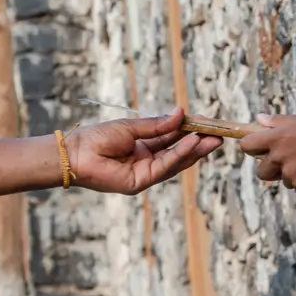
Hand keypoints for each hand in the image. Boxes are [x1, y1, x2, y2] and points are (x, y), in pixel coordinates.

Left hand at [66, 109, 223, 194]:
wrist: (76, 153)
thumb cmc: (97, 137)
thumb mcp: (131, 127)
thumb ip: (157, 125)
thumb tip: (181, 113)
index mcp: (142, 145)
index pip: (171, 138)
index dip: (189, 131)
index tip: (207, 122)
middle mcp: (147, 159)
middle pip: (178, 151)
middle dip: (199, 143)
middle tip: (220, 134)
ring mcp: (145, 172)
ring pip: (176, 161)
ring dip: (195, 150)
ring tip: (213, 139)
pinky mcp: (142, 182)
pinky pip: (165, 167)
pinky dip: (180, 155)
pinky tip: (193, 143)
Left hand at [240, 114, 295, 186]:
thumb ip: (279, 122)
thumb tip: (259, 118)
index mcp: (277, 137)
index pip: (247, 146)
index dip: (251, 148)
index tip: (257, 148)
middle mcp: (280, 156)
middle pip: (261, 172)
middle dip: (270, 169)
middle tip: (285, 162)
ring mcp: (290, 172)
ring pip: (283, 180)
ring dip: (291, 175)